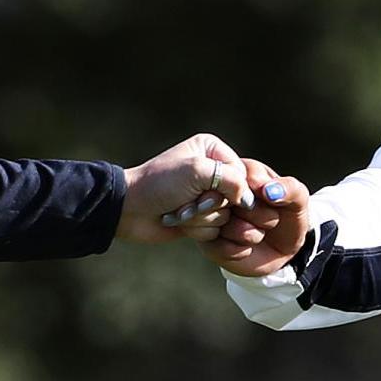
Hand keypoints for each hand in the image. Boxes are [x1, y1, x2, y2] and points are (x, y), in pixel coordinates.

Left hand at [117, 133, 252, 243]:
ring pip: (226, 217)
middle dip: (210, 206)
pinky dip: (196, 229)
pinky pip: (215, 230)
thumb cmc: (160, 183)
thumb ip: (232, 180)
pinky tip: (177, 221)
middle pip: (236, 198)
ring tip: (179, 211)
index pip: (243, 174)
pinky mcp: (201, 217)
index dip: (230, 189)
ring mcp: (206, 196)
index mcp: (213, 150)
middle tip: (188, 202)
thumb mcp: (197, 171)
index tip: (207, 192)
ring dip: (200, 219)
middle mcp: (213, 171)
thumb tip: (250, 202)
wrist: (130, 209)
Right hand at [200, 158, 312, 276]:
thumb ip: (290, 189)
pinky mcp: (208, 242)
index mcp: (242, 174)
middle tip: (271, 220)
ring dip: (247, 234)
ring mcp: (212, 217)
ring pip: (220, 222)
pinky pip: (216, 246)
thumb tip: (269, 190)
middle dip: (255, 214)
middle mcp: (222, 193)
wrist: (282, 252)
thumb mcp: (298, 201)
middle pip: (225, 197)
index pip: (239, 173)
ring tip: (259, 234)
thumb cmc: (287, 218)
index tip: (272, 201)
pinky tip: (247, 248)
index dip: (258, 191)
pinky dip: (237, 250)